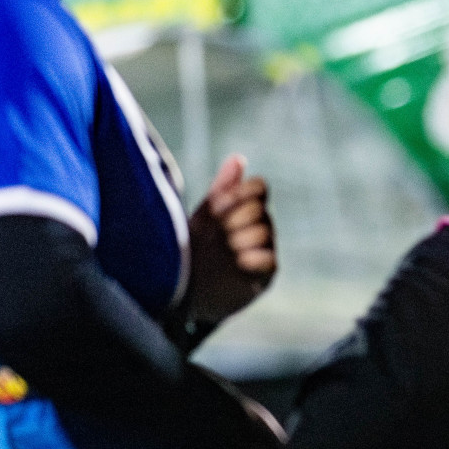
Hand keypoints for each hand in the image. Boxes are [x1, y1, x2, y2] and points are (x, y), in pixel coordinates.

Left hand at [186, 155, 275, 323]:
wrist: (179, 289)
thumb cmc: (190, 247)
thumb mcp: (203, 215)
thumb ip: (222, 188)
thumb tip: (238, 158)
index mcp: (244, 209)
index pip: (259, 188)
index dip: (239, 193)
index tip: (216, 206)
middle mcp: (258, 227)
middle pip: (260, 209)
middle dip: (236, 216)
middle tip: (221, 230)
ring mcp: (262, 252)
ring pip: (265, 232)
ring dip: (242, 237)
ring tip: (228, 248)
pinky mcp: (262, 277)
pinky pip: (270, 259)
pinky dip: (255, 257)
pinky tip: (239, 260)